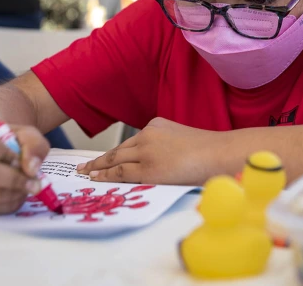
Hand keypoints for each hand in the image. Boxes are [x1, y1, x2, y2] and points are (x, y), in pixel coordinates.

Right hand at [0, 121, 49, 213]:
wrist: (0, 150)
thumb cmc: (11, 139)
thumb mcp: (27, 133)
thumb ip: (34, 145)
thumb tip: (31, 169)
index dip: (6, 154)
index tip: (21, 160)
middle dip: (13, 179)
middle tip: (34, 182)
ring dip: (13, 193)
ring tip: (28, 186)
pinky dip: (9, 204)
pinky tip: (19, 194)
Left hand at [77, 118, 227, 184]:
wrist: (218, 153)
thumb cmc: (208, 150)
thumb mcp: (182, 138)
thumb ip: (166, 144)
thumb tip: (159, 160)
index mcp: (156, 124)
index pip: (132, 141)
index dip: (116, 151)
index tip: (106, 157)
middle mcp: (147, 134)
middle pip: (119, 149)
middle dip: (100, 158)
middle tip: (85, 165)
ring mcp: (145, 151)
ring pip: (115, 160)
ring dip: (98, 167)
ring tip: (86, 173)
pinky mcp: (147, 169)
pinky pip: (121, 173)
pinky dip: (106, 176)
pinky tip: (96, 178)